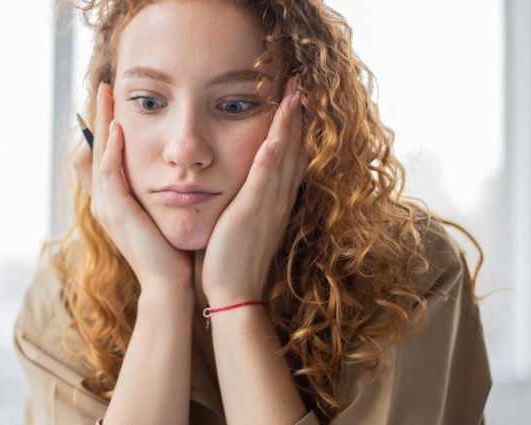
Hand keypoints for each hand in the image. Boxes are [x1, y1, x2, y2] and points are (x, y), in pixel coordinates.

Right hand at [73, 83, 193, 292]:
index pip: (104, 154)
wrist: (170, 285)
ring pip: (99, 154)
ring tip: (107, 95)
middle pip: (95, 148)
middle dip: (99, 116)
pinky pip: (110, 172)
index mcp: (114, 201)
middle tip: (104, 85)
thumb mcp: (162, 215)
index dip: (105, 126)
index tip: (115, 99)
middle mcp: (104, 201)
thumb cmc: (171, 253)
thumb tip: (173, 175)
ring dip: (102, 123)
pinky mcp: (117, 212)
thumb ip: (159, 194)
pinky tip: (117, 128)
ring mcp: (107, 207)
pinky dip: (112, 149)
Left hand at [201, 76, 306, 306]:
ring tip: (293, 92)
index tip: (292, 98)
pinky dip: (271, 158)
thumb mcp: (241, 223)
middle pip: (293, 148)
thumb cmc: (231, 261)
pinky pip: (265, 181)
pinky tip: (275, 136)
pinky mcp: (252, 214)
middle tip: (298, 82)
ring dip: (289, 124)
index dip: (292, 126)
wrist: (234, 294)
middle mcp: (277, 199)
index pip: (287, 156)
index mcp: (274, 200)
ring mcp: (268, 205)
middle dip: (296, 115)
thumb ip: (243, 200)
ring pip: (284, 157)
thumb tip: (234, 181)